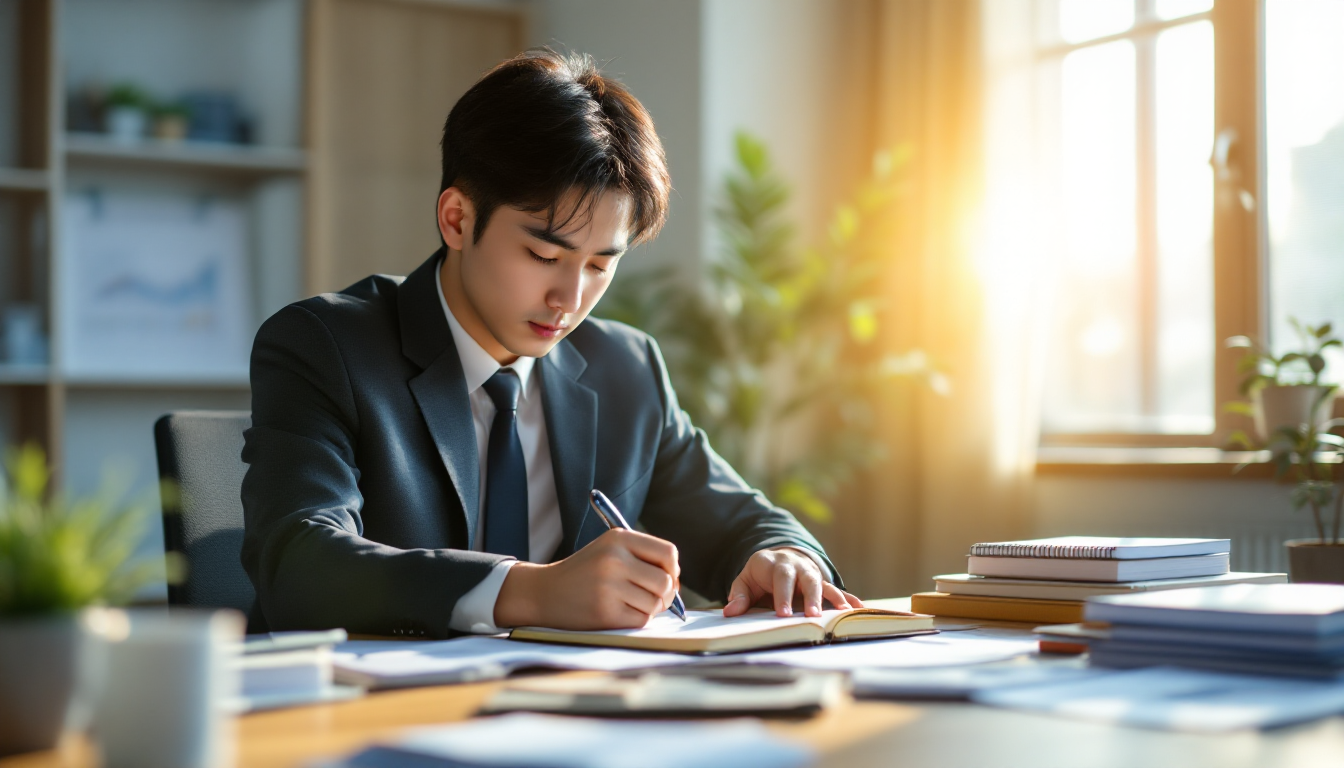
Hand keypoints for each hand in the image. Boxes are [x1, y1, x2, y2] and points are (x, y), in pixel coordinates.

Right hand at [493, 529, 679, 629]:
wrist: (544, 593)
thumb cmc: (585, 573)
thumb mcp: (609, 550)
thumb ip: (643, 559)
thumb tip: (677, 585)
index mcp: (618, 538)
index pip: (668, 553)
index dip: (673, 569)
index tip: (667, 576)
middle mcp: (614, 559)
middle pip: (665, 581)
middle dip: (666, 594)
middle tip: (653, 597)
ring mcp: (609, 586)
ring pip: (655, 603)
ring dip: (648, 608)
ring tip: (629, 603)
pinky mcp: (605, 612)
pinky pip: (641, 619)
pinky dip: (636, 619)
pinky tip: (619, 612)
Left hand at [723, 548, 863, 617]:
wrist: (777, 559)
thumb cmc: (759, 576)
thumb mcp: (745, 581)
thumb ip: (739, 595)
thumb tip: (730, 612)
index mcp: (774, 563)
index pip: (780, 577)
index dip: (782, 595)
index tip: (783, 614)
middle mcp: (796, 565)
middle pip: (806, 578)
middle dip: (810, 598)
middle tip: (812, 616)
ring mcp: (811, 573)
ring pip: (823, 584)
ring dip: (833, 599)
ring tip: (842, 614)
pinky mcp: (821, 583)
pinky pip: (836, 590)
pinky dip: (848, 599)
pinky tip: (859, 609)